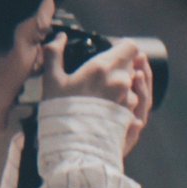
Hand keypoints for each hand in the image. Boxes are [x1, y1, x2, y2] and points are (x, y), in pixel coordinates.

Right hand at [42, 33, 152, 154]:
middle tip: (102, 74)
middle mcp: (122, 82)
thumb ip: (53, 54)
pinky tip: (111, 108)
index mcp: (104, 68)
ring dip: (124, 87)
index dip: (122, 48)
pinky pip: (136, 105)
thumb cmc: (59, 114)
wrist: (71, 149)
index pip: (130, 47)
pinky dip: (126, 103)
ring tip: (104, 95)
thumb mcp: (51, 81)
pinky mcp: (132, 118)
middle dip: (121, 67)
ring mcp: (129, 102)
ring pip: (134, 86)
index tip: (112, 52)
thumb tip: (59, 38)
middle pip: (132, 66)